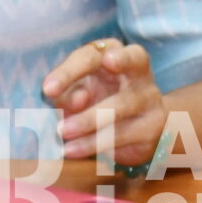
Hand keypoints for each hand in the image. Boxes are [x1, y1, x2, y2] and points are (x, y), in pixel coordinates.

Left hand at [43, 37, 163, 170]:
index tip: (47, 89)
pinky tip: (73, 151)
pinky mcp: (154, 128)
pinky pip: (123, 136)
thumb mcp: (78, 86)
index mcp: (115, 52)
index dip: (68, 72)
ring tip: (62, 136)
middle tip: (60, 126)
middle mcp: (140, 74)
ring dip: (87, 125)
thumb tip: (70, 101)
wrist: (137, 120)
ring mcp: (151, 101)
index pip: (91, 56)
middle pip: (109, 92)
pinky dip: (95, 144)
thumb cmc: (98, 92)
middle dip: (87, 101)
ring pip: (119, 111)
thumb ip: (69, 89)